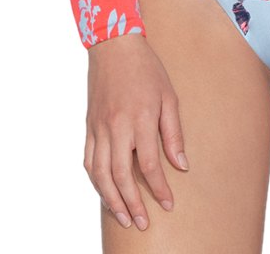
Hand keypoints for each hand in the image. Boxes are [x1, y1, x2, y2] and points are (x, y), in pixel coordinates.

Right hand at [84, 35, 189, 230]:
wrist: (114, 46)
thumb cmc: (147, 69)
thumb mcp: (169, 96)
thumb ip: (173, 133)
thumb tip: (181, 165)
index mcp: (140, 118)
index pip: (149, 164)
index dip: (159, 188)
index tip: (168, 204)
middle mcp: (117, 126)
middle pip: (121, 176)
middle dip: (133, 203)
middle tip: (143, 223)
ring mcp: (99, 128)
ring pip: (100, 174)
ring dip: (111, 199)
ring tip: (124, 217)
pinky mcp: (89, 126)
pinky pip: (88, 161)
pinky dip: (95, 182)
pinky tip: (105, 193)